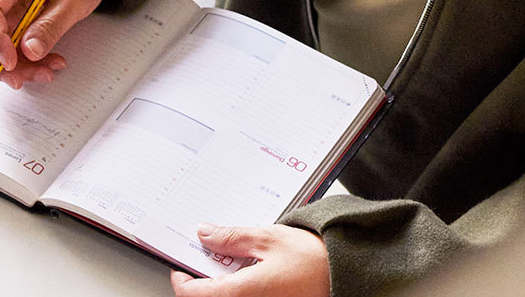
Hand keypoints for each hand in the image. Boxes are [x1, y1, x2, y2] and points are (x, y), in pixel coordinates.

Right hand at [0, 0, 112, 88]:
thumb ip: (53, 23)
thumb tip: (29, 51)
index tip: (10, 62)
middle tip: (21, 78)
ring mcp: (3, 4)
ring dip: (13, 65)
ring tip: (45, 70)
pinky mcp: (11, 19)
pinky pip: (6, 46)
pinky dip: (23, 61)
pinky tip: (46, 63)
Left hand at [170, 224, 328, 296]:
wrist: (344, 273)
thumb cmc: (312, 258)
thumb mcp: (267, 238)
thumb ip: (232, 237)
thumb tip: (205, 234)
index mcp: (241, 294)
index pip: (194, 295)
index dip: (182, 280)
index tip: (180, 265)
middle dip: (204, 279)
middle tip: (210, 254)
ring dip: (223, 283)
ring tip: (234, 258)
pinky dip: (239, 286)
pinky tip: (250, 270)